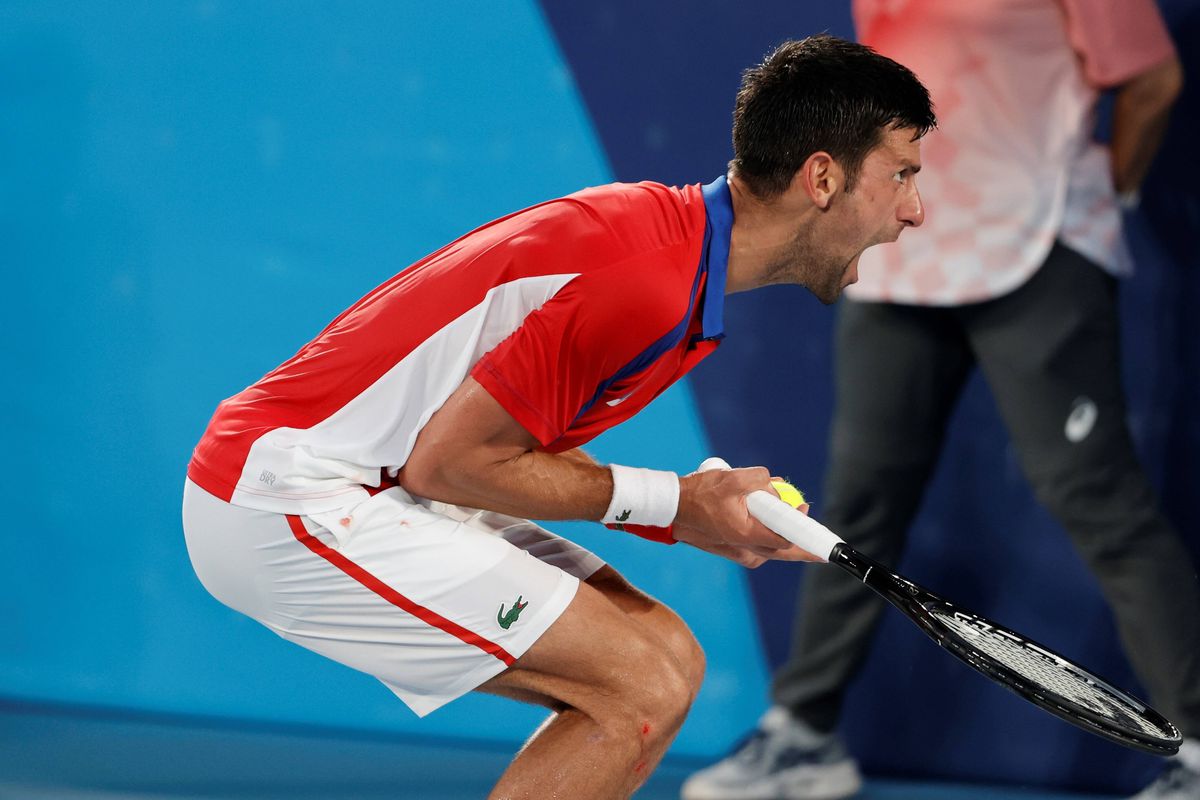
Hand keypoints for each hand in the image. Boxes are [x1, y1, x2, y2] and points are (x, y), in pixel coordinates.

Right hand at [673, 466, 817, 565]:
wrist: (673, 509)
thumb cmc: (699, 495)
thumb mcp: (733, 478)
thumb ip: (761, 479)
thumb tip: (776, 486)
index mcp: (747, 535)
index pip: (787, 542)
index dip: (806, 538)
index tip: (820, 537)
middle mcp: (746, 550)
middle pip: (784, 551)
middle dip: (801, 540)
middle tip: (815, 533)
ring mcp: (740, 553)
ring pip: (772, 547)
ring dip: (781, 531)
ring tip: (783, 509)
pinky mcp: (735, 551)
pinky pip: (760, 545)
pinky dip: (766, 531)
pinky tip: (763, 513)